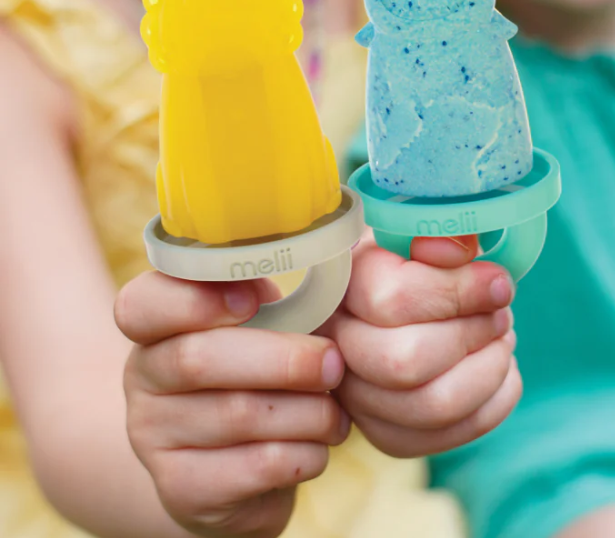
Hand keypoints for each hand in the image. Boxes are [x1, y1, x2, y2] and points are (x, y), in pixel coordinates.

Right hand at [115, 272, 349, 537]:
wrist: (233, 468)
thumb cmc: (258, 374)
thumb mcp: (259, 326)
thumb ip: (272, 295)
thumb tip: (323, 262)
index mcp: (155, 325)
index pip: (141, 305)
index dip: (194, 299)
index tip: (254, 296)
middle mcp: (143, 377)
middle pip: (198, 359)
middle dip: (282, 359)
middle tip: (333, 362)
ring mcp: (154, 437)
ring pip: (238, 416)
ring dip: (307, 411)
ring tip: (337, 411)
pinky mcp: (182, 489)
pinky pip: (255, 466)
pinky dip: (305, 453)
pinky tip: (321, 445)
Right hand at [326, 233, 519, 457]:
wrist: (393, 298)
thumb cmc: (412, 260)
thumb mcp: (420, 232)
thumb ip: (439, 235)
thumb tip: (458, 252)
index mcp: (343, 283)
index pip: (393, 299)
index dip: (459, 292)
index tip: (499, 283)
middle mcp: (334, 344)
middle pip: (406, 361)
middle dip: (473, 335)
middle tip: (502, 314)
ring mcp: (353, 397)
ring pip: (430, 407)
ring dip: (488, 372)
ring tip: (503, 339)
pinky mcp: (383, 432)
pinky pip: (444, 438)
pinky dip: (491, 405)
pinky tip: (501, 371)